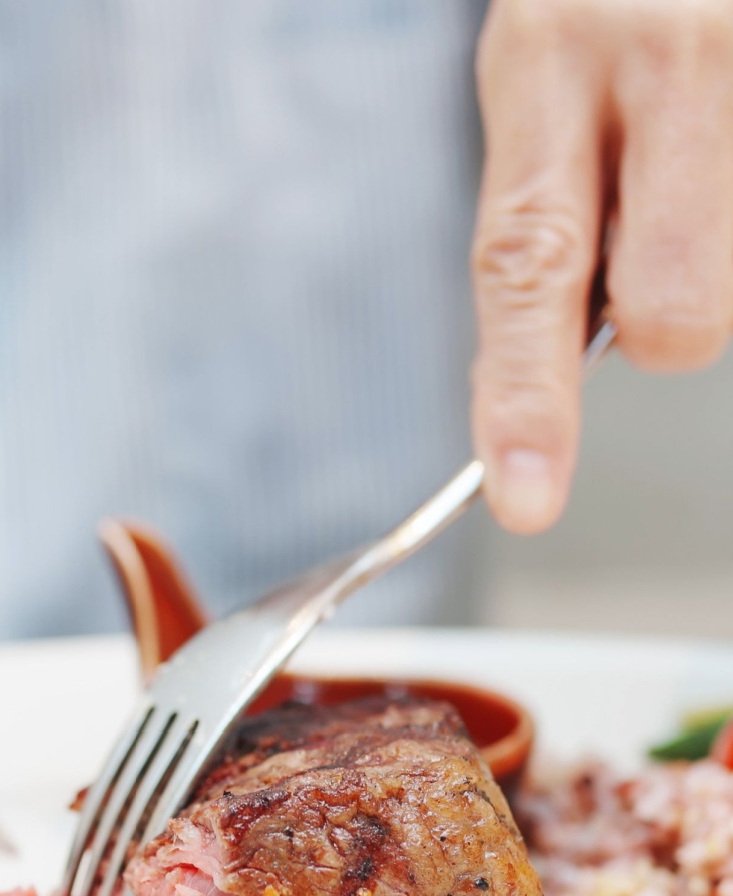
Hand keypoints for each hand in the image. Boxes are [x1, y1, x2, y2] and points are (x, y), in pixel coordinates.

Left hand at [472, 0, 732, 532]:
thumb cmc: (595, 7)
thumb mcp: (537, 82)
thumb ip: (546, 217)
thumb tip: (582, 356)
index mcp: (548, 68)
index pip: (528, 270)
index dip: (528, 397)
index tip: (526, 502)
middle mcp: (664, 56)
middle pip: (679, 309)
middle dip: (667, 320)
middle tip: (657, 234)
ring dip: (713, 242)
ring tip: (690, 148)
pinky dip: (731, 214)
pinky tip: (711, 141)